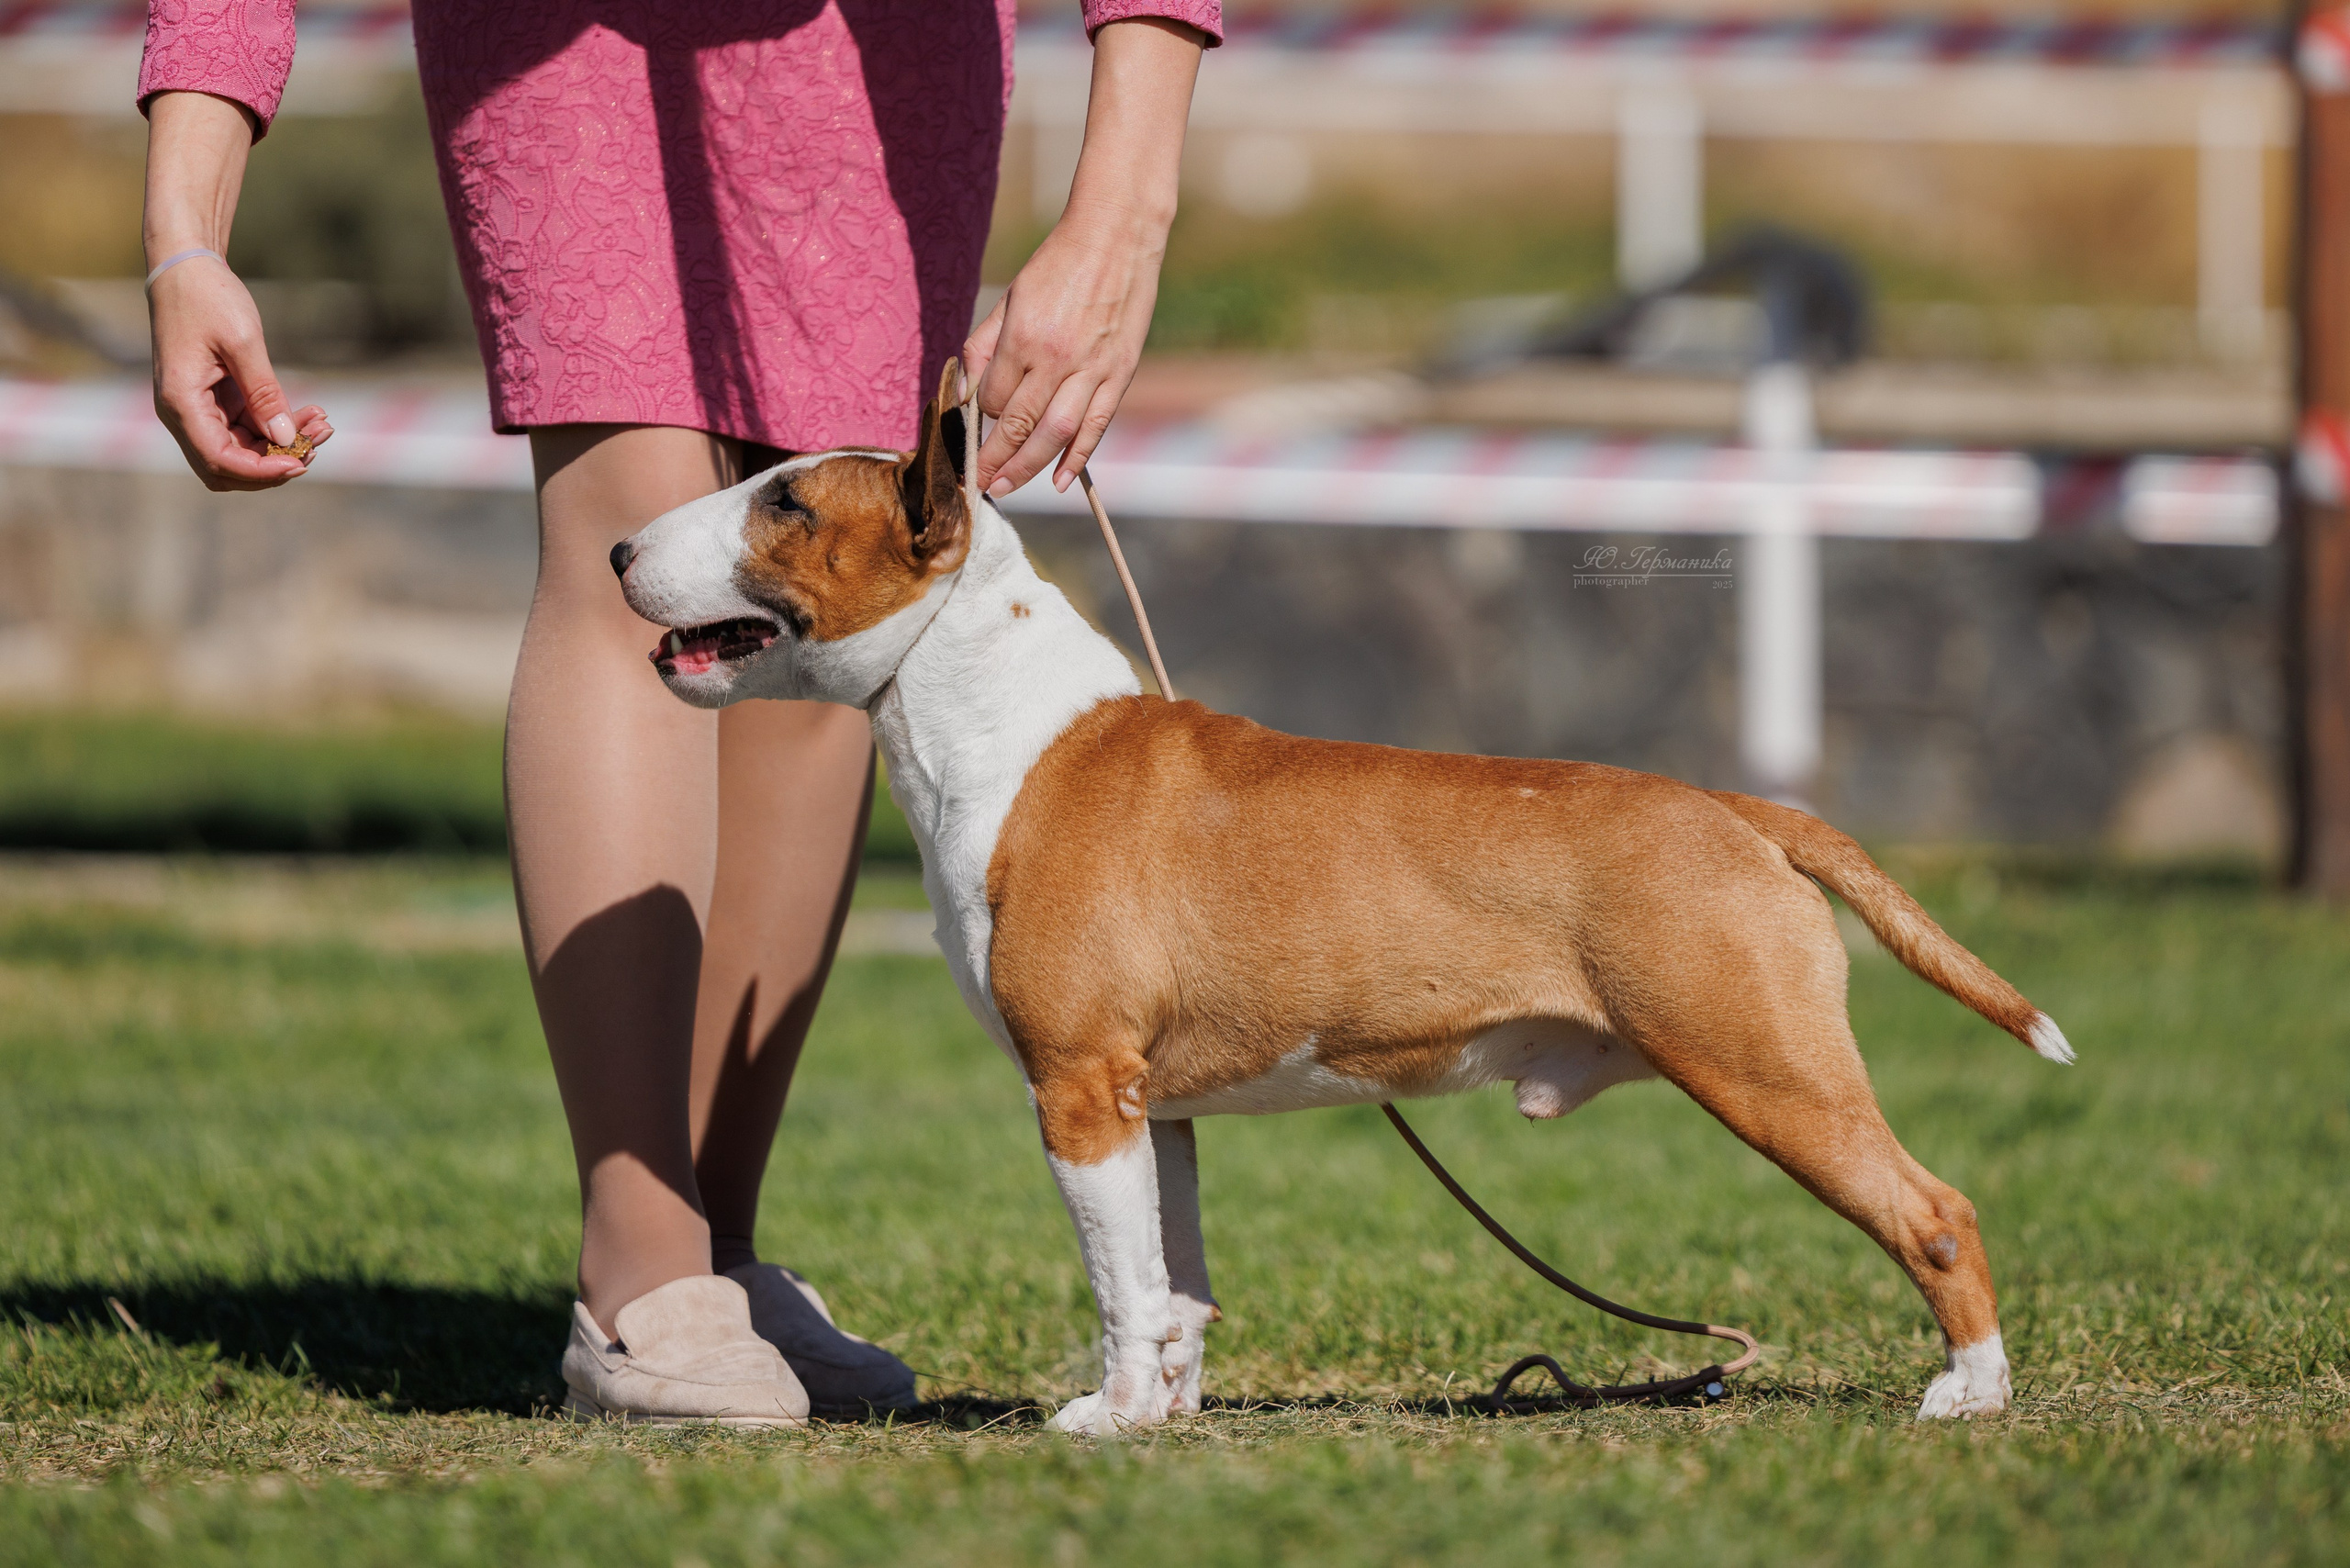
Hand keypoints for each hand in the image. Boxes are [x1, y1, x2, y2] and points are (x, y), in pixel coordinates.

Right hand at [143, 90, 330, 492]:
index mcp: (180, 402)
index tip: (301, 462)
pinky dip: (278, 427)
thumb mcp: (243, 342)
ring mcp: (197, 409)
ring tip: (324, 424)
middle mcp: (182, 413)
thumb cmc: (209, 296)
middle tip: (318, 443)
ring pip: (242, 450)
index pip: (219, 460)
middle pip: (228, 467)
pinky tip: (311, 414)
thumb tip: (286, 439)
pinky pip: (247, 429)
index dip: (261, 471)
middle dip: (275, 463)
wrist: (186, 266)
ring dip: (283, 445)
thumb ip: (264, 393)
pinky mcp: (214, 401)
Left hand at [963, 207, 1162, 497]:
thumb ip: (983, 345)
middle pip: (1018, 424)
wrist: (1116, 237)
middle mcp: (1056, 358)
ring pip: (1055, 434)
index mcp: (1023, 337)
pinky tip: (1060, 482)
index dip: (980, 417)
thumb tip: (964, 393)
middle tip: (979, 485)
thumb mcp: (1010, 298)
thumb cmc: (1057, 265)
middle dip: (994, 459)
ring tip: (1006, 488)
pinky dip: (1078, 458)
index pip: (992, 397)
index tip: (975, 431)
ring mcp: (1092, 369)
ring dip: (1027, 467)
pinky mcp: (1119, 373)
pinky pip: (1096, 425)